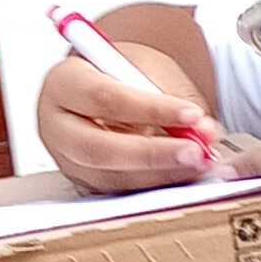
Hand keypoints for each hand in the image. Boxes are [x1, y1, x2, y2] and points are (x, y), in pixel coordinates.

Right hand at [35, 36, 223, 192]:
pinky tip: (188, 175)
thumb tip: (203, 131)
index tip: (191, 114)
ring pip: (112, 178)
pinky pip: (124, 191)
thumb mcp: (141, 70)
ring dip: (162, 174)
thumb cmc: (121, 74)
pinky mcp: (88, 184)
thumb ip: (169, 97)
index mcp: (62, 84)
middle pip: (99, 149)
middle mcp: (57, 127)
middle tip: (195, 152)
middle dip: (153, 154)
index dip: (150, 109)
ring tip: (200, 164)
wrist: (106, 89)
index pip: (104, 98)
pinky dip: (160, 185)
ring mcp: (68, 161)